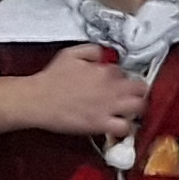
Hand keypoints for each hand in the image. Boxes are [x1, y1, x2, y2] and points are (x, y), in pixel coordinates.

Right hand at [0, 44, 148, 140]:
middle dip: (138, 91)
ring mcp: (108, 107)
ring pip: (139, 107)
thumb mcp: (71, 53)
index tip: (114, 83)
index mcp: (105, 71)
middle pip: (140, 88)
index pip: (124, 73)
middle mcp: (111, 88)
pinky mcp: (100, 124)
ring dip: (137, 109)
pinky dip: (126, 128)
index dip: (121, 78)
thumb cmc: (51, 77)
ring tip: (129, 111)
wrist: (38, 100)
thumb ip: (92, 51)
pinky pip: (124, 128)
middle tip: (130, 97)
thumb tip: (104, 56)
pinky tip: (118, 125)